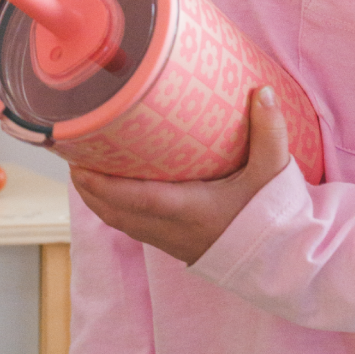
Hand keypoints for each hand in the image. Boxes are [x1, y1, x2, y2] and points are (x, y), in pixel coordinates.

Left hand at [71, 85, 290, 264]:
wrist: (283, 263)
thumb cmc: (276, 219)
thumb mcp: (274, 173)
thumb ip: (269, 131)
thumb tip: (261, 91)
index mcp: (190, 211)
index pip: (135, 200)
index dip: (102, 185)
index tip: (78, 165)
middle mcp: (172, 230)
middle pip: (113, 212)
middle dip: (87, 187)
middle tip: (71, 153)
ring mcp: (170, 241)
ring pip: (118, 222)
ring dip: (96, 198)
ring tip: (82, 167)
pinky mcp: (173, 245)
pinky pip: (130, 227)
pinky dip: (112, 208)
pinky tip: (111, 188)